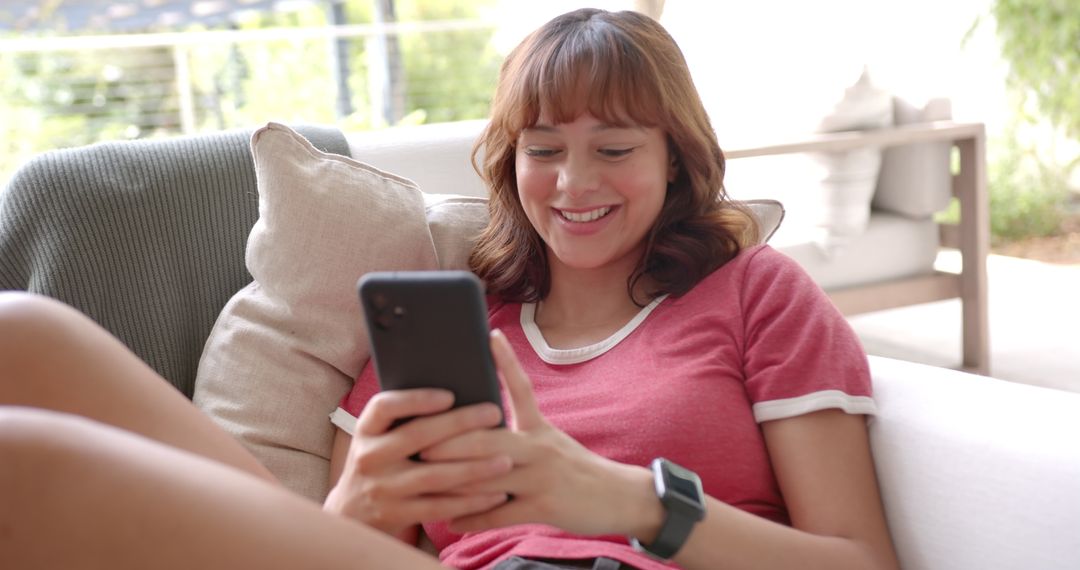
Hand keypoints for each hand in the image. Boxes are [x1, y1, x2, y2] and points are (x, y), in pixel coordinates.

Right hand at [323, 388, 512, 538]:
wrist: (352, 514)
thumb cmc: (381, 464)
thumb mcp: (380, 438)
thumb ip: (406, 420)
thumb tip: (459, 397)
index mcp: (366, 430)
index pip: (384, 407)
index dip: (416, 399)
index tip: (449, 395)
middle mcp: (369, 458)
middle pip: (417, 436)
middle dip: (459, 423)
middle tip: (495, 412)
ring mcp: (382, 489)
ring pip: (434, 476)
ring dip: (473, 468)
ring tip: (505, 460)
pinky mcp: (396, 515)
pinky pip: (439, 507)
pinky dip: (469, 501)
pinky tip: (495, 494)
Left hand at [420, 330, 660, 538]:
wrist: (619, 497)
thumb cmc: (576, 469)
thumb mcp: (551, 442)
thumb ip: (520, 434)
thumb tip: (480, 426)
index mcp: (539, 427)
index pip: (521, 387)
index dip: (506, 361)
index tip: (490, 335)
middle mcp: (539, 447)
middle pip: (489, 437)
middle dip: (450, 441)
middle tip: (419, 440)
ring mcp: (541, 477)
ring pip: (488, 476)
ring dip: (453, 482)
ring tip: (423, 481)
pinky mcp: (543, 506)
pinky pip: (500, 512)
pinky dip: (474, 518)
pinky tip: (452, 522)